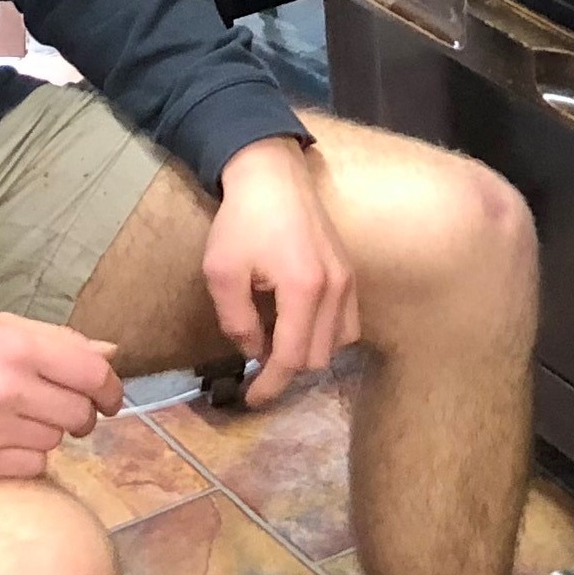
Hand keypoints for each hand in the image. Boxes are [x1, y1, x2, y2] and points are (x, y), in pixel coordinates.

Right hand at [0, 315, 121, 478]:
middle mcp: (9, 388)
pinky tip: (2, 440)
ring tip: (15, 418)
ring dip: (47, 433)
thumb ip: (57, 341)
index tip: (110, 399)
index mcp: (18, 347)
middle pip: (80, 414)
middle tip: (60, 409)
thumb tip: (111, 354)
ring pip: (56, 442)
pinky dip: (26, 456)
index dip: (111, 389)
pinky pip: (32, 467)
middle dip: (81, 414)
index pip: (93, 374)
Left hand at [204, 137, 358, 406]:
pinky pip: (348, 322)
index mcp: (303, 289)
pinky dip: (326, 334)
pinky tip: (300, 324)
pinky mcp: (351, 273)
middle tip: (256, 367)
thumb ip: (237, 321)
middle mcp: (336, 289)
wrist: (272, 175)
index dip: (270, 385)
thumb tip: (253, 352)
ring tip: (278, 343)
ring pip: (339, 343)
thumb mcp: (222, 272)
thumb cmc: (243, 220)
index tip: (250, 399)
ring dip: (309, 352)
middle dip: (287, 370)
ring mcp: (349, 280)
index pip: (293, 357)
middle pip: (318, 357)